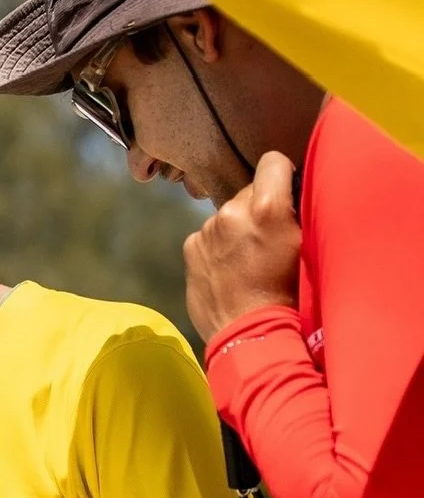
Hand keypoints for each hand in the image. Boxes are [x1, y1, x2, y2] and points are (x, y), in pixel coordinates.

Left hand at [184, 150, 300, 341]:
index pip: (272, 161)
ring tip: (248, 262)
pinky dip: (217, 248)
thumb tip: (293, 191)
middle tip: (269, 240)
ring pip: (227, 215)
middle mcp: (232, 212)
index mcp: (266, 207)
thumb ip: (297, 212)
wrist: (252, 336)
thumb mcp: (308, 247)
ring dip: (236, 229)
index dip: (281, 175)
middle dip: (258, 208)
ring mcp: (207, 230)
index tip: (285, 194)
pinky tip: (229, 272)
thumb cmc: (290, 295)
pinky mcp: (190, 248)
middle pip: (248, 191)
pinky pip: (208, 236)